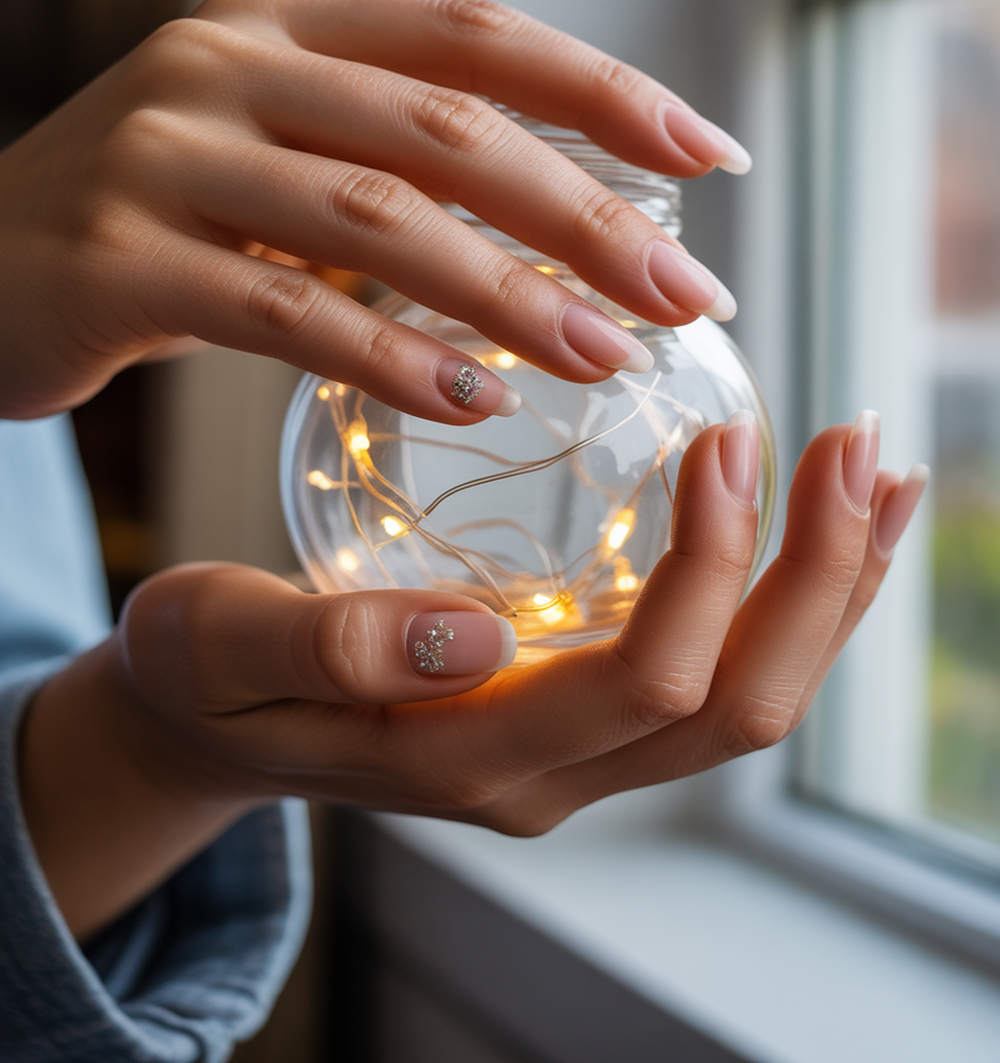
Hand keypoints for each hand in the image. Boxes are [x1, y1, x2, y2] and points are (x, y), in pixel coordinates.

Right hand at [0, 0, 746, 419]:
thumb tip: (570, 215)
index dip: (606, 88)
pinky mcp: (114, 258)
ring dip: (509, 292)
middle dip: (586, 213)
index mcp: (282, 24)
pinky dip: (386, 357)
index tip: (713, 154)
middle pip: (449, 127)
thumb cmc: (149, 219)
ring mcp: (163, 154)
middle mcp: (226, 63)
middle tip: (688, 295)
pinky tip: (471, 400)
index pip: (477, 34)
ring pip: (376, 219)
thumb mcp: (270, 152)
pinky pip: (279, 310)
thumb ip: (389, 157)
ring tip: (606, 357)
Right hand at [19, 414, 926, 938]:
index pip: (643, 687)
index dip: (709, 569)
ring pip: (751, 702)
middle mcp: (550, 777)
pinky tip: (831, 524)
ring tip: (878, 472)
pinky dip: (794, 598)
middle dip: (817, 577)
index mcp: (466, 759)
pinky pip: (723, 674)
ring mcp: (579, 756)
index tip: (728, 438)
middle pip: (738, 709)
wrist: (219, 721)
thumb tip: (474, 636)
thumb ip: (322, 643)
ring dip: (831, 589)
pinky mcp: (590, 718)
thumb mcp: (218, 642)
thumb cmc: (212, 671)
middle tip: (853, 440)